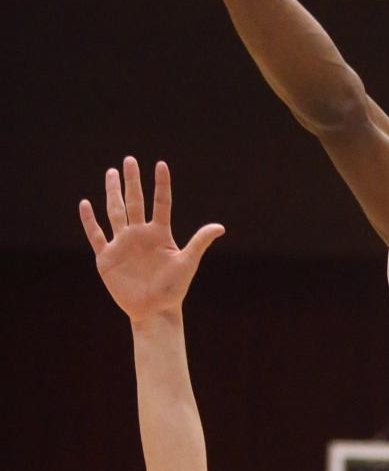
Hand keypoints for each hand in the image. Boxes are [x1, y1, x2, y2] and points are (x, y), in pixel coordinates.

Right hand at [80, 158, 223, 323]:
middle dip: (132, 182)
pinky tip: (85, 204)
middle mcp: (140, 234)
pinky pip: (96, 235)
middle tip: (129, 160)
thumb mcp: (187, 263)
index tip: (161, 164)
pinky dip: (90, 221)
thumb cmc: (173, 288)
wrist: (154, 310)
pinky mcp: (107, 257)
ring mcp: (122, 244)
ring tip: (111, 173)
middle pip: (134, 202)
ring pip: (115, 212)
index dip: (161, 185)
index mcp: (160, 233)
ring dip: (112, 193)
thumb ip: (199, 242)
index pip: (161, 203)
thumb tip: (221, 227)